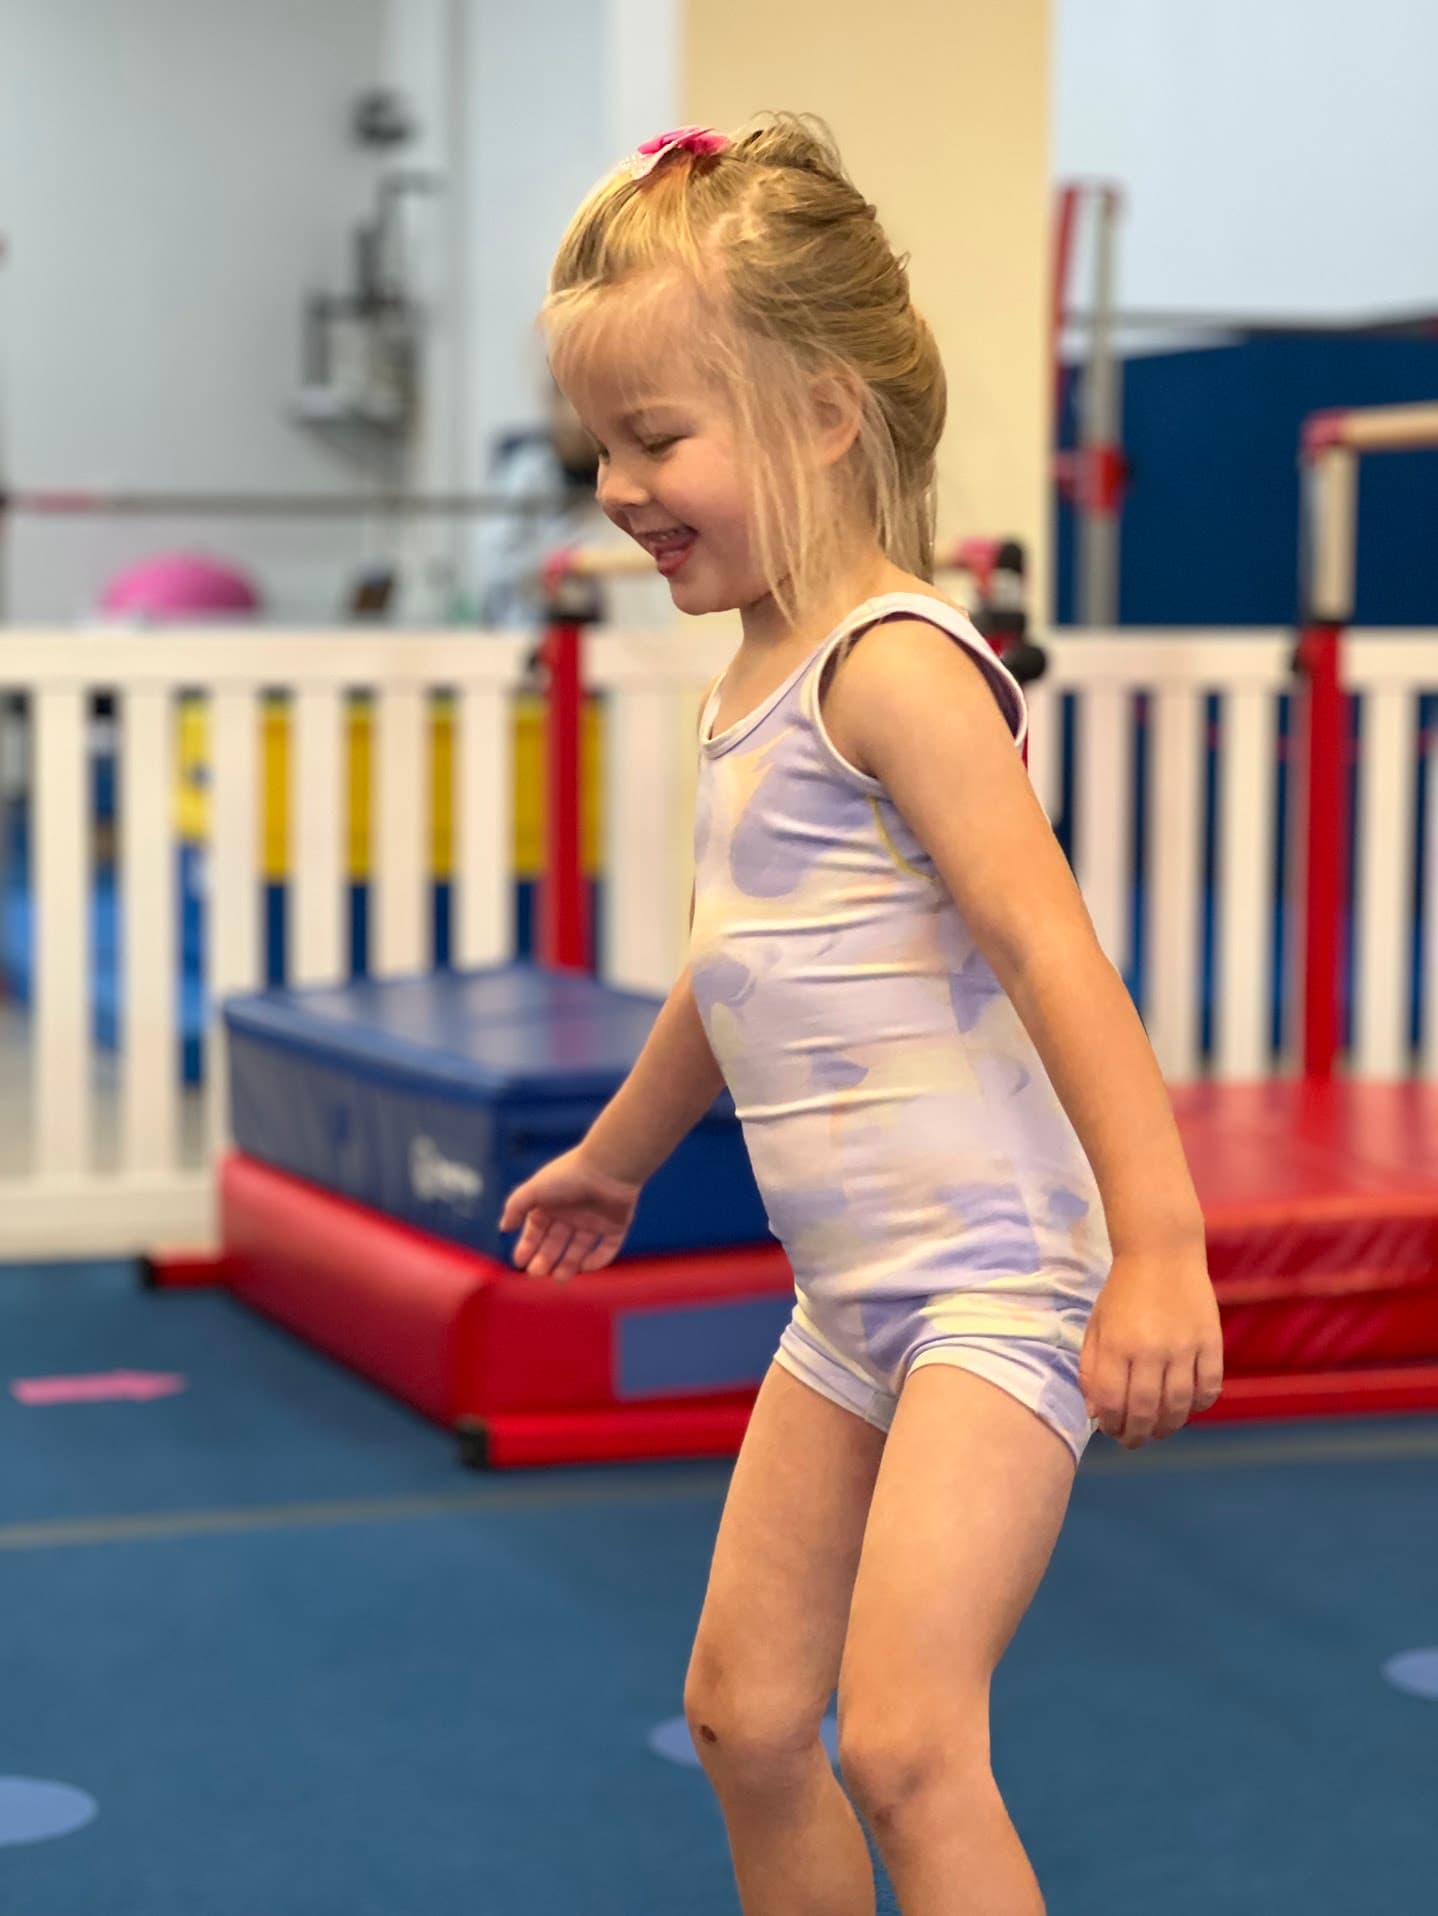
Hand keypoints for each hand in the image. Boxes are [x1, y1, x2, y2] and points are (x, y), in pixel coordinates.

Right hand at [498, 1144, 641, 1279]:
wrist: (608, 1167)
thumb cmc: (569, 1176)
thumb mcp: (534, 1189)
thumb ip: (515, 1206)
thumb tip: (504, 1227)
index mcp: (552, 1203)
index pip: (536, 1230)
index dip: (527, 1246)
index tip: (520, 1262)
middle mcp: (572, 1213)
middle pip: (556, 1243)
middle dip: (545, 1259)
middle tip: (537, 1273)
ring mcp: (594, 1220)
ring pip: (579, 1249)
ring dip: (568, 1265)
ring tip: (558, 1278)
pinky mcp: (616, 1225)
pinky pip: (607, 1248)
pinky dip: (598, 1260)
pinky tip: (584, 1267)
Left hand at [1079, 1246, 1223, 1448]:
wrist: (1161, 1252)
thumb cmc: (1123, 1291)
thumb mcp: (1096, 1324)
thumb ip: (1091, 1368)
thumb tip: (1095, 1412)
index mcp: (1116, 1344)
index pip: (1112, 1402)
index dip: (1110, 1424)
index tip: (1111, 1430)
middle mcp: (1150, 1349)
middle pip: (1145, 1411)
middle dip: (1136, 1435)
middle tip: (1133, 1441)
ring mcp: (1183, 1347)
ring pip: (1178, 1406)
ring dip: (1167, 1426)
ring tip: (1158, 1430)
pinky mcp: (1210, 1342)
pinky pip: (1208, 1388)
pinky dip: (1198, 1405)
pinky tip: (1187, 1407)